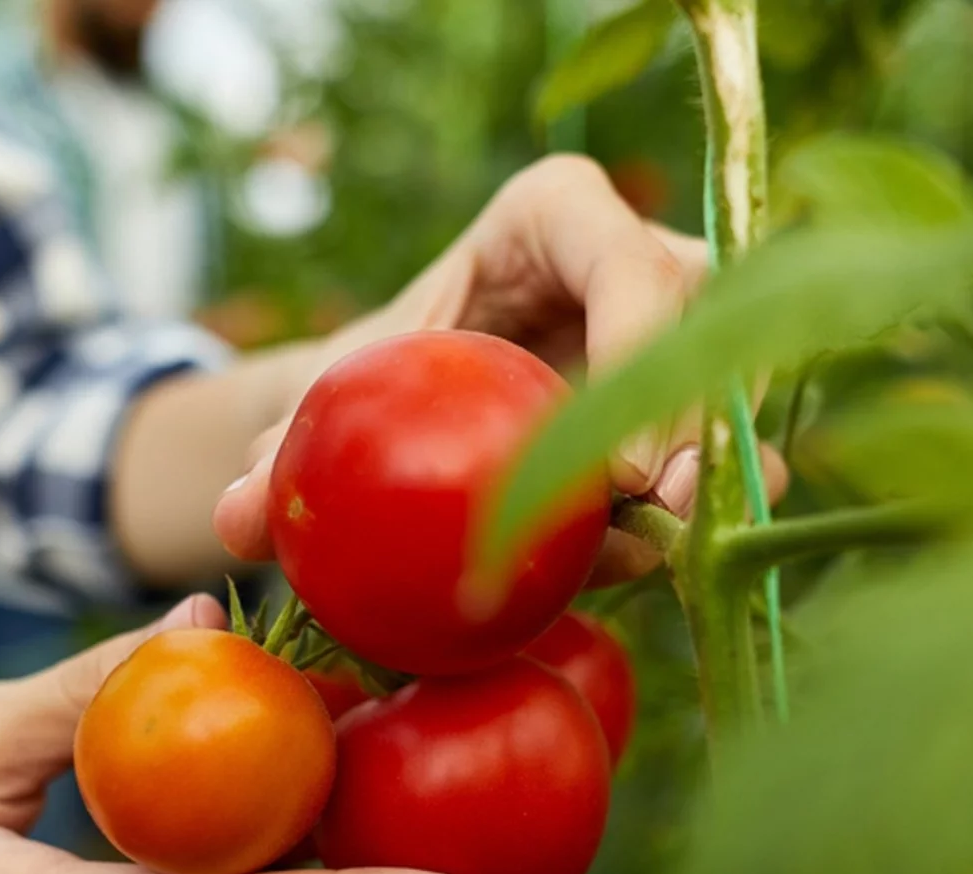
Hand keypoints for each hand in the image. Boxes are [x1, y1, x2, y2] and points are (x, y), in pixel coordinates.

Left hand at [213, 154, 787, 582]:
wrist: (411, 406)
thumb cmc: (377, 374)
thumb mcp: (332, 396)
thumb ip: (285, 448)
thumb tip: (237, 518)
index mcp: (557, 213)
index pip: (627, 263)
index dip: (638, 351)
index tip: (616, 470)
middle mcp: (643, 254)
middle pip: (704, 329)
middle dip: (694, 426)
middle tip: (657, 517)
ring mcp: (687, 326)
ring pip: (733, 389)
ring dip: (712, 474)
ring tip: (659, 548)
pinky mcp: (702, 400)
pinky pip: (735, 448)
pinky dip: (706, 508)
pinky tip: (661, 560)